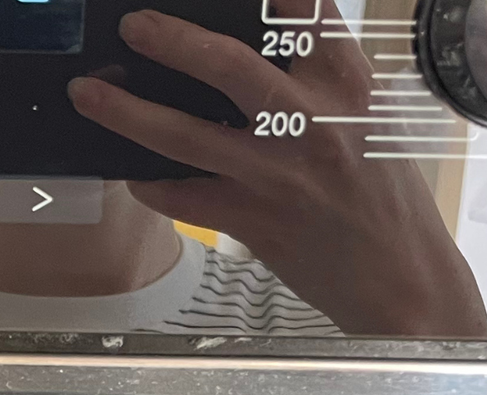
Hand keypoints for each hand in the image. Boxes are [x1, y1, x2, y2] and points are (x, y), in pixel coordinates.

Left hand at [66, 3, 486, 337]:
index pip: (303, 11)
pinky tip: (129, 169)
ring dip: (126, 113)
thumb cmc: (384, 196)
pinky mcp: (249, 221)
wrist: (399, 276)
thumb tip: (256, 47)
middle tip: (132, 26)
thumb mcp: (368, 116)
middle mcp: (309, 122)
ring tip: (87, 93)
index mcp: (346, 84)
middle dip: (171, 41)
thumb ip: (318, 76)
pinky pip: (178, 196)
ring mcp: (274, 174)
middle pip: (228, 64)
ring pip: (183, 135)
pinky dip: (146, 180)